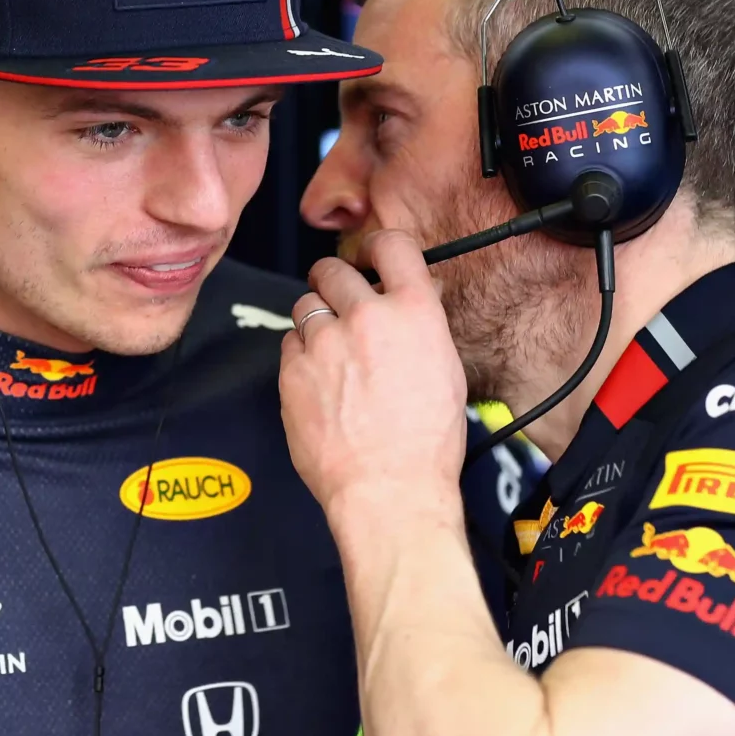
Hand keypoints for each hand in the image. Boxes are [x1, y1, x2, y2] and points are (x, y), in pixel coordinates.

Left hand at [279, 229, 467, 516]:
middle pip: (333, 269)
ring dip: (315, 319)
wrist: (388, 489)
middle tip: (339, 303)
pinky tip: (318, 381)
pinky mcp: (292, 371)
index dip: (378, 248)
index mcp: (414, 312)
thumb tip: (409, 301)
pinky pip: (288, 344)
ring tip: (329, 350)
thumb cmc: (426, 442)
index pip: (391, 246)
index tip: (371, 258)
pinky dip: (300, 355)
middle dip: (334, 283)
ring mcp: (324, 342)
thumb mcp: (446, 370)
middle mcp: (367, 317)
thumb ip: (421, 325)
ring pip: (305, 305)